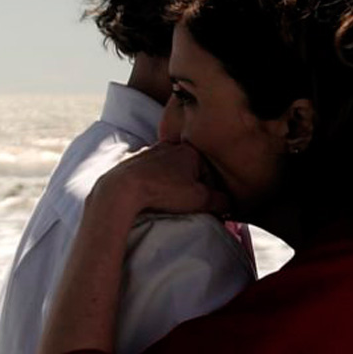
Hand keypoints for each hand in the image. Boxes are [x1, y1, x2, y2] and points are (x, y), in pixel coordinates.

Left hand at [94, 142, 230, 216]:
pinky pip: (152, 173)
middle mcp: (171, 146)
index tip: (206, 207)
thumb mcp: (201, 200)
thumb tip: (229, 204)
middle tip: (187, 205)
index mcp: (190, 151)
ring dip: (173, 185)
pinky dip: (155, 183)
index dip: (210, 193)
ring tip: (168, 202)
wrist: (122, 189)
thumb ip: (221, 201)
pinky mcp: (134, 161)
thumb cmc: (164, 191)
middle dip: (191, 187)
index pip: (210, 173)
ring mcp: (151, 152)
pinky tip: (152, 196)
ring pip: (170, 171)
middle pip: (190, 170)